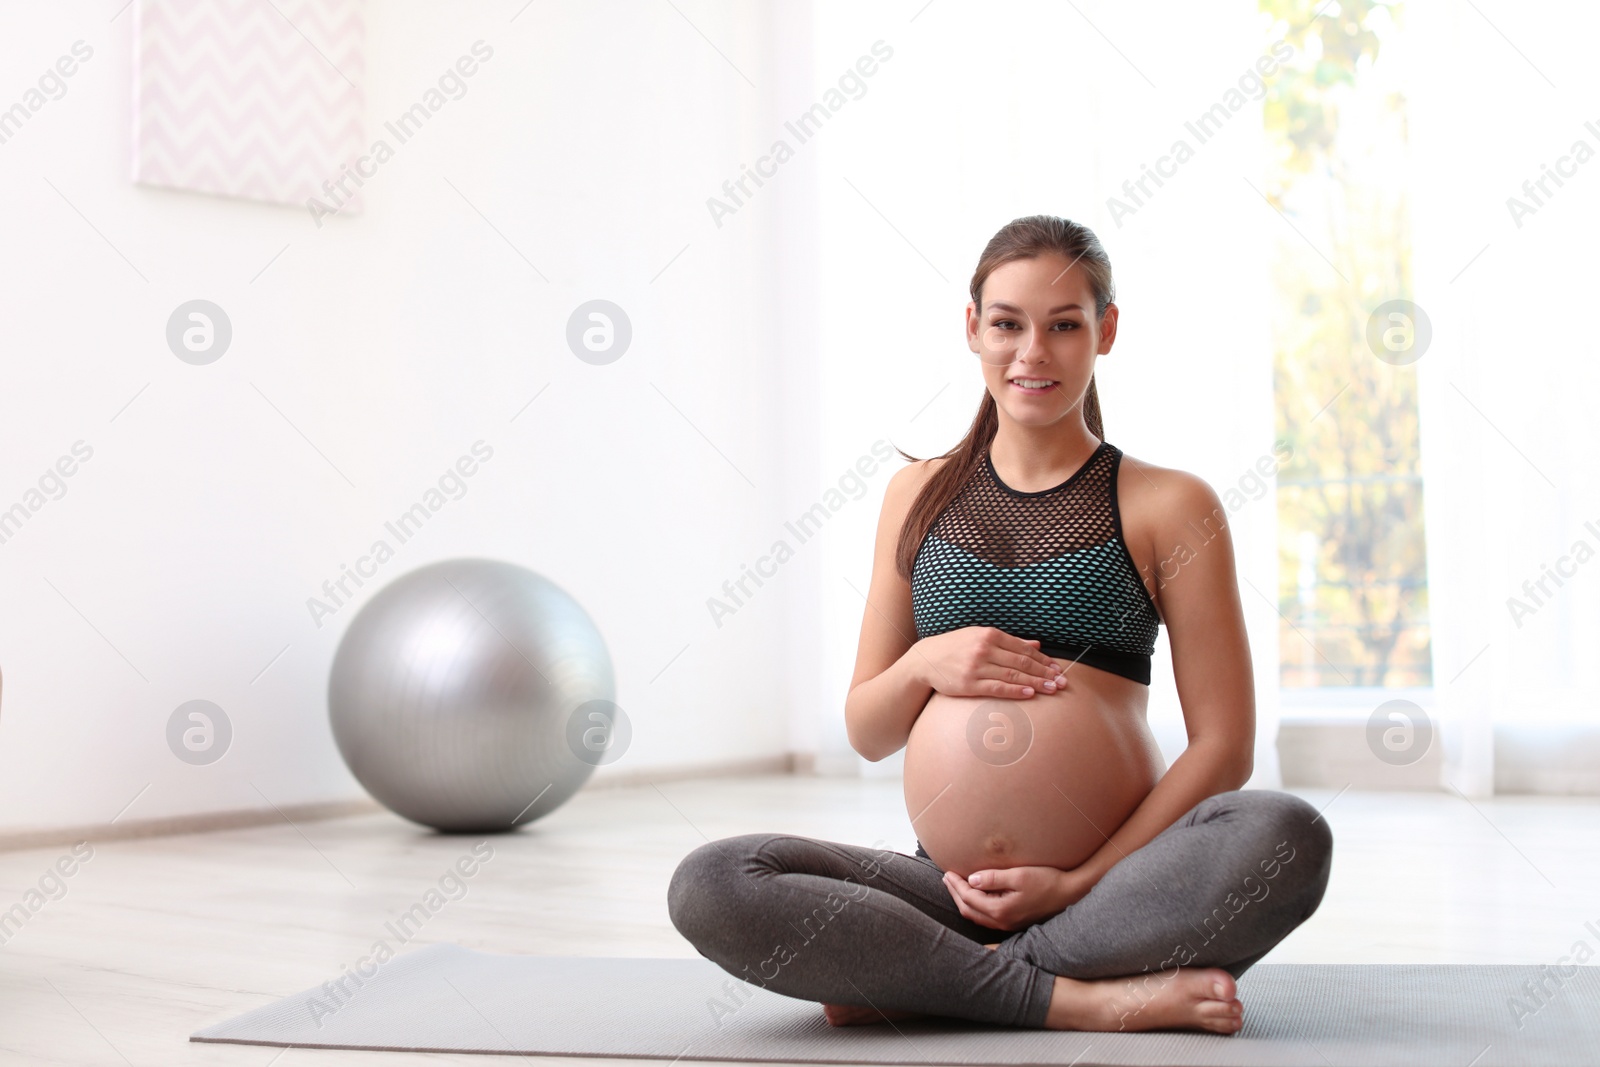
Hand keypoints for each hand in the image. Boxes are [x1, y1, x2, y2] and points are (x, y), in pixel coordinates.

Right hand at [912, 627, 1066, 699]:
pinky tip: (1030, 693)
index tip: (1058, 668)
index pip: (1023, 648)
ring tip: (1053, 689)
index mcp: (989, 634)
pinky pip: (997, 687)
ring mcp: (976, 666)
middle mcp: (984, 648)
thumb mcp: (980, 637)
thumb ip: (1009, 642)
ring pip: (1013, 675)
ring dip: (1036, 682)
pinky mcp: (969, 684)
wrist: (926, 659)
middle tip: (1062, 681)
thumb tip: (1036, 645)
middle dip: (1045, 672)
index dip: (1043, 659)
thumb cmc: (956, 647)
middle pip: (1022, 662)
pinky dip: (1016, 690)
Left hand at [942, 864, 1095, 930]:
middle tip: (947, 878)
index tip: (948, 871)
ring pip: (976, 916)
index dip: (956, 885)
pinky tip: (975, 896)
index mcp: (1001, 910)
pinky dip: (975, 906)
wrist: (1070, 893)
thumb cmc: (1047, 881)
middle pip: (969, 910)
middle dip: (955, 894)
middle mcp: (1002, 921)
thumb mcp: (1019, 875)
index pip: (969, 898)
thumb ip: (994, 878)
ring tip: (956, 886)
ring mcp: (1008, 924)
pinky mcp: (1014, 922)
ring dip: (964, 901)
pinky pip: (986, 917)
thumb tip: (971, 879)